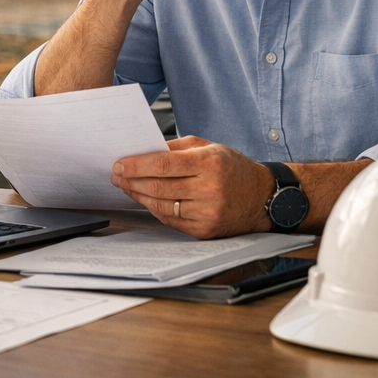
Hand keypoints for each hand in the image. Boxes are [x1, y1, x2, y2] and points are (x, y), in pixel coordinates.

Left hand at [111, 136, 274, 238]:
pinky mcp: (205, 230)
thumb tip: (143, 151)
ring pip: (161, 205)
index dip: (136, 165)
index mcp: (209, 163)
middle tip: (116, 175)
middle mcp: (209, 189)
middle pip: (158, 187)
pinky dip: (154, 209)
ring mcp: (207, 213)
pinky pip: (171, 220)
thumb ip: (175, 147)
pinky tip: (146, 199)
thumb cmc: (232, 168)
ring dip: (139, 196)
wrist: (261, 197)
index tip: (119, 164)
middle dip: (131, 181)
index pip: (162, 165)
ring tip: (127, 186)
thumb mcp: (208, 147)